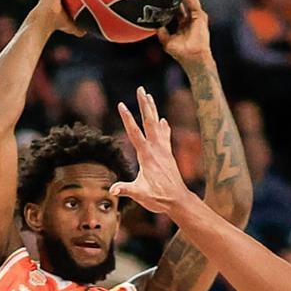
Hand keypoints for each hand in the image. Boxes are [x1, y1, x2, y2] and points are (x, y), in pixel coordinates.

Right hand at [110, 87, 190, 214]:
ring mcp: (164, 151)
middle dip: (144, 104)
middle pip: (149, 121)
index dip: (127, 118)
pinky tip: (164, 120)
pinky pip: (166, 136)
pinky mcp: (168, 155)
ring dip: (153, 110)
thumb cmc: (159, 198)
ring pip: (157, 125)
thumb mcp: (140, 195)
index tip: (121, 104)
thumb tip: (112, 190)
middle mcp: (156, 149)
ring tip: (150, 96)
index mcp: (147, 155)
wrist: (179, 201)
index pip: (134, 132)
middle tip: (141, 89)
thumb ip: (126, 190)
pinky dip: (164, 127)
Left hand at [158, 0, 210, 65]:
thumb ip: (161, 32)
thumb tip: (152, 24)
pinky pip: (191, 2)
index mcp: (185, 22)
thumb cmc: (181, 53)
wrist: (192, 59)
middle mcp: (192, 17)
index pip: (179, 6)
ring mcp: (197, 16)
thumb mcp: (166, 41)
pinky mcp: (200, 16)